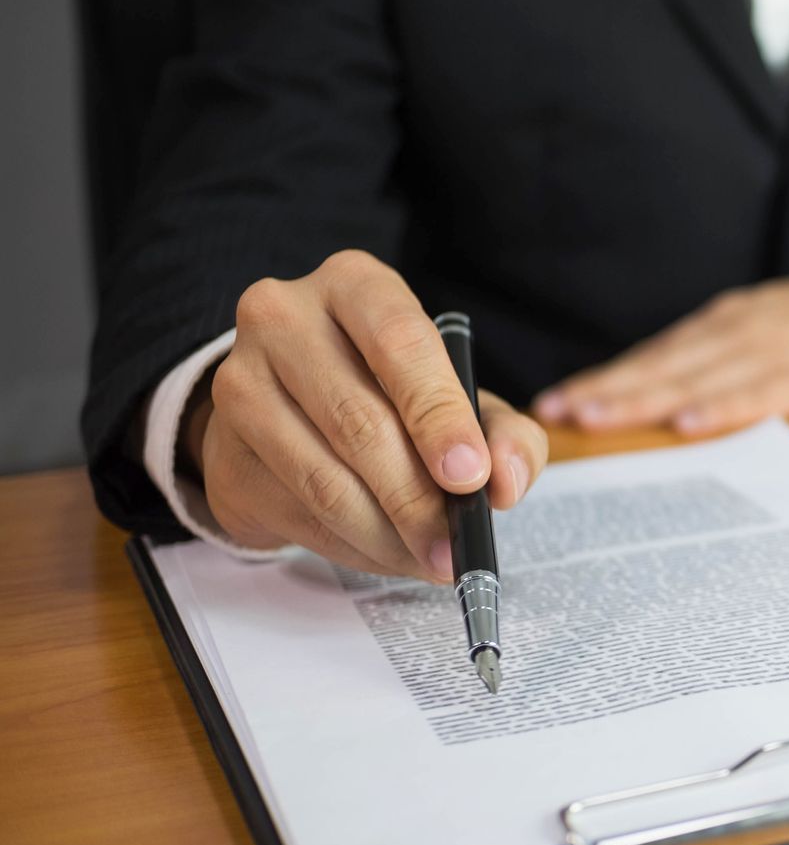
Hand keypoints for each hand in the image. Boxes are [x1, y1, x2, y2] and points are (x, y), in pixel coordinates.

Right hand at [187, 250, 549, 580]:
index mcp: (355, 286)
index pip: (399, 343)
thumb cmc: (390, 393)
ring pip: (323, 479)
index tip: (471, 477)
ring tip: (432, 559)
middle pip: (359, 422)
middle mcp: (284, 319)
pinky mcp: (225, 453)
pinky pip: (298, 514)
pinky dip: (355, 547)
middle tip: (456, 545)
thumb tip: (506, 482)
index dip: (439, 416)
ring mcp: (240, 384)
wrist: (292, 408)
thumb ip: (505, 434)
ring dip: (388, 535)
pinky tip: (389, 553)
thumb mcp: (461, 398)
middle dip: (418, 498)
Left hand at [534, 270, 788, 434]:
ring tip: (596, 417)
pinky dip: (720, 407)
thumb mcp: (773, 331)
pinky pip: (757, 392)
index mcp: (729, 323)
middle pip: (663, 364)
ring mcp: (774, 347)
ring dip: (642, 398)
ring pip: (695, 376)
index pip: (656, 355)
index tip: (558, 401)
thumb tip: (668, 400)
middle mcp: (741, 329)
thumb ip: (725, 361)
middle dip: (607, 389)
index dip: (606, 378)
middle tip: (557, 413)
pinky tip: (687, 421)